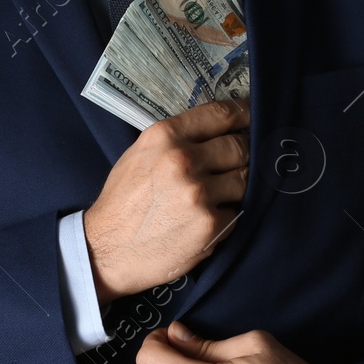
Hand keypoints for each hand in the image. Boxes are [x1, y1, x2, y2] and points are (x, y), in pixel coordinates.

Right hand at [83, 98, 250, 305]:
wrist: (108, 250)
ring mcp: (199, 192)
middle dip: (244, 154)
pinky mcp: (210, 223)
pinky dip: (228, 215)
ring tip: (219, 195)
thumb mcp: (140, 154)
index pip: (219, 114)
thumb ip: (177, 139)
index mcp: (165, 136)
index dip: (244, 112)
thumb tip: (218, 130)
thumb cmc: (124, 200)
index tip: (254, 114)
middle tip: (240, 162)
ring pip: (244, 179)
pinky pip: (237, 211)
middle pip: (239, 146)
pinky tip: (208, 219)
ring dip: (237, 187)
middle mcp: (183, 159)